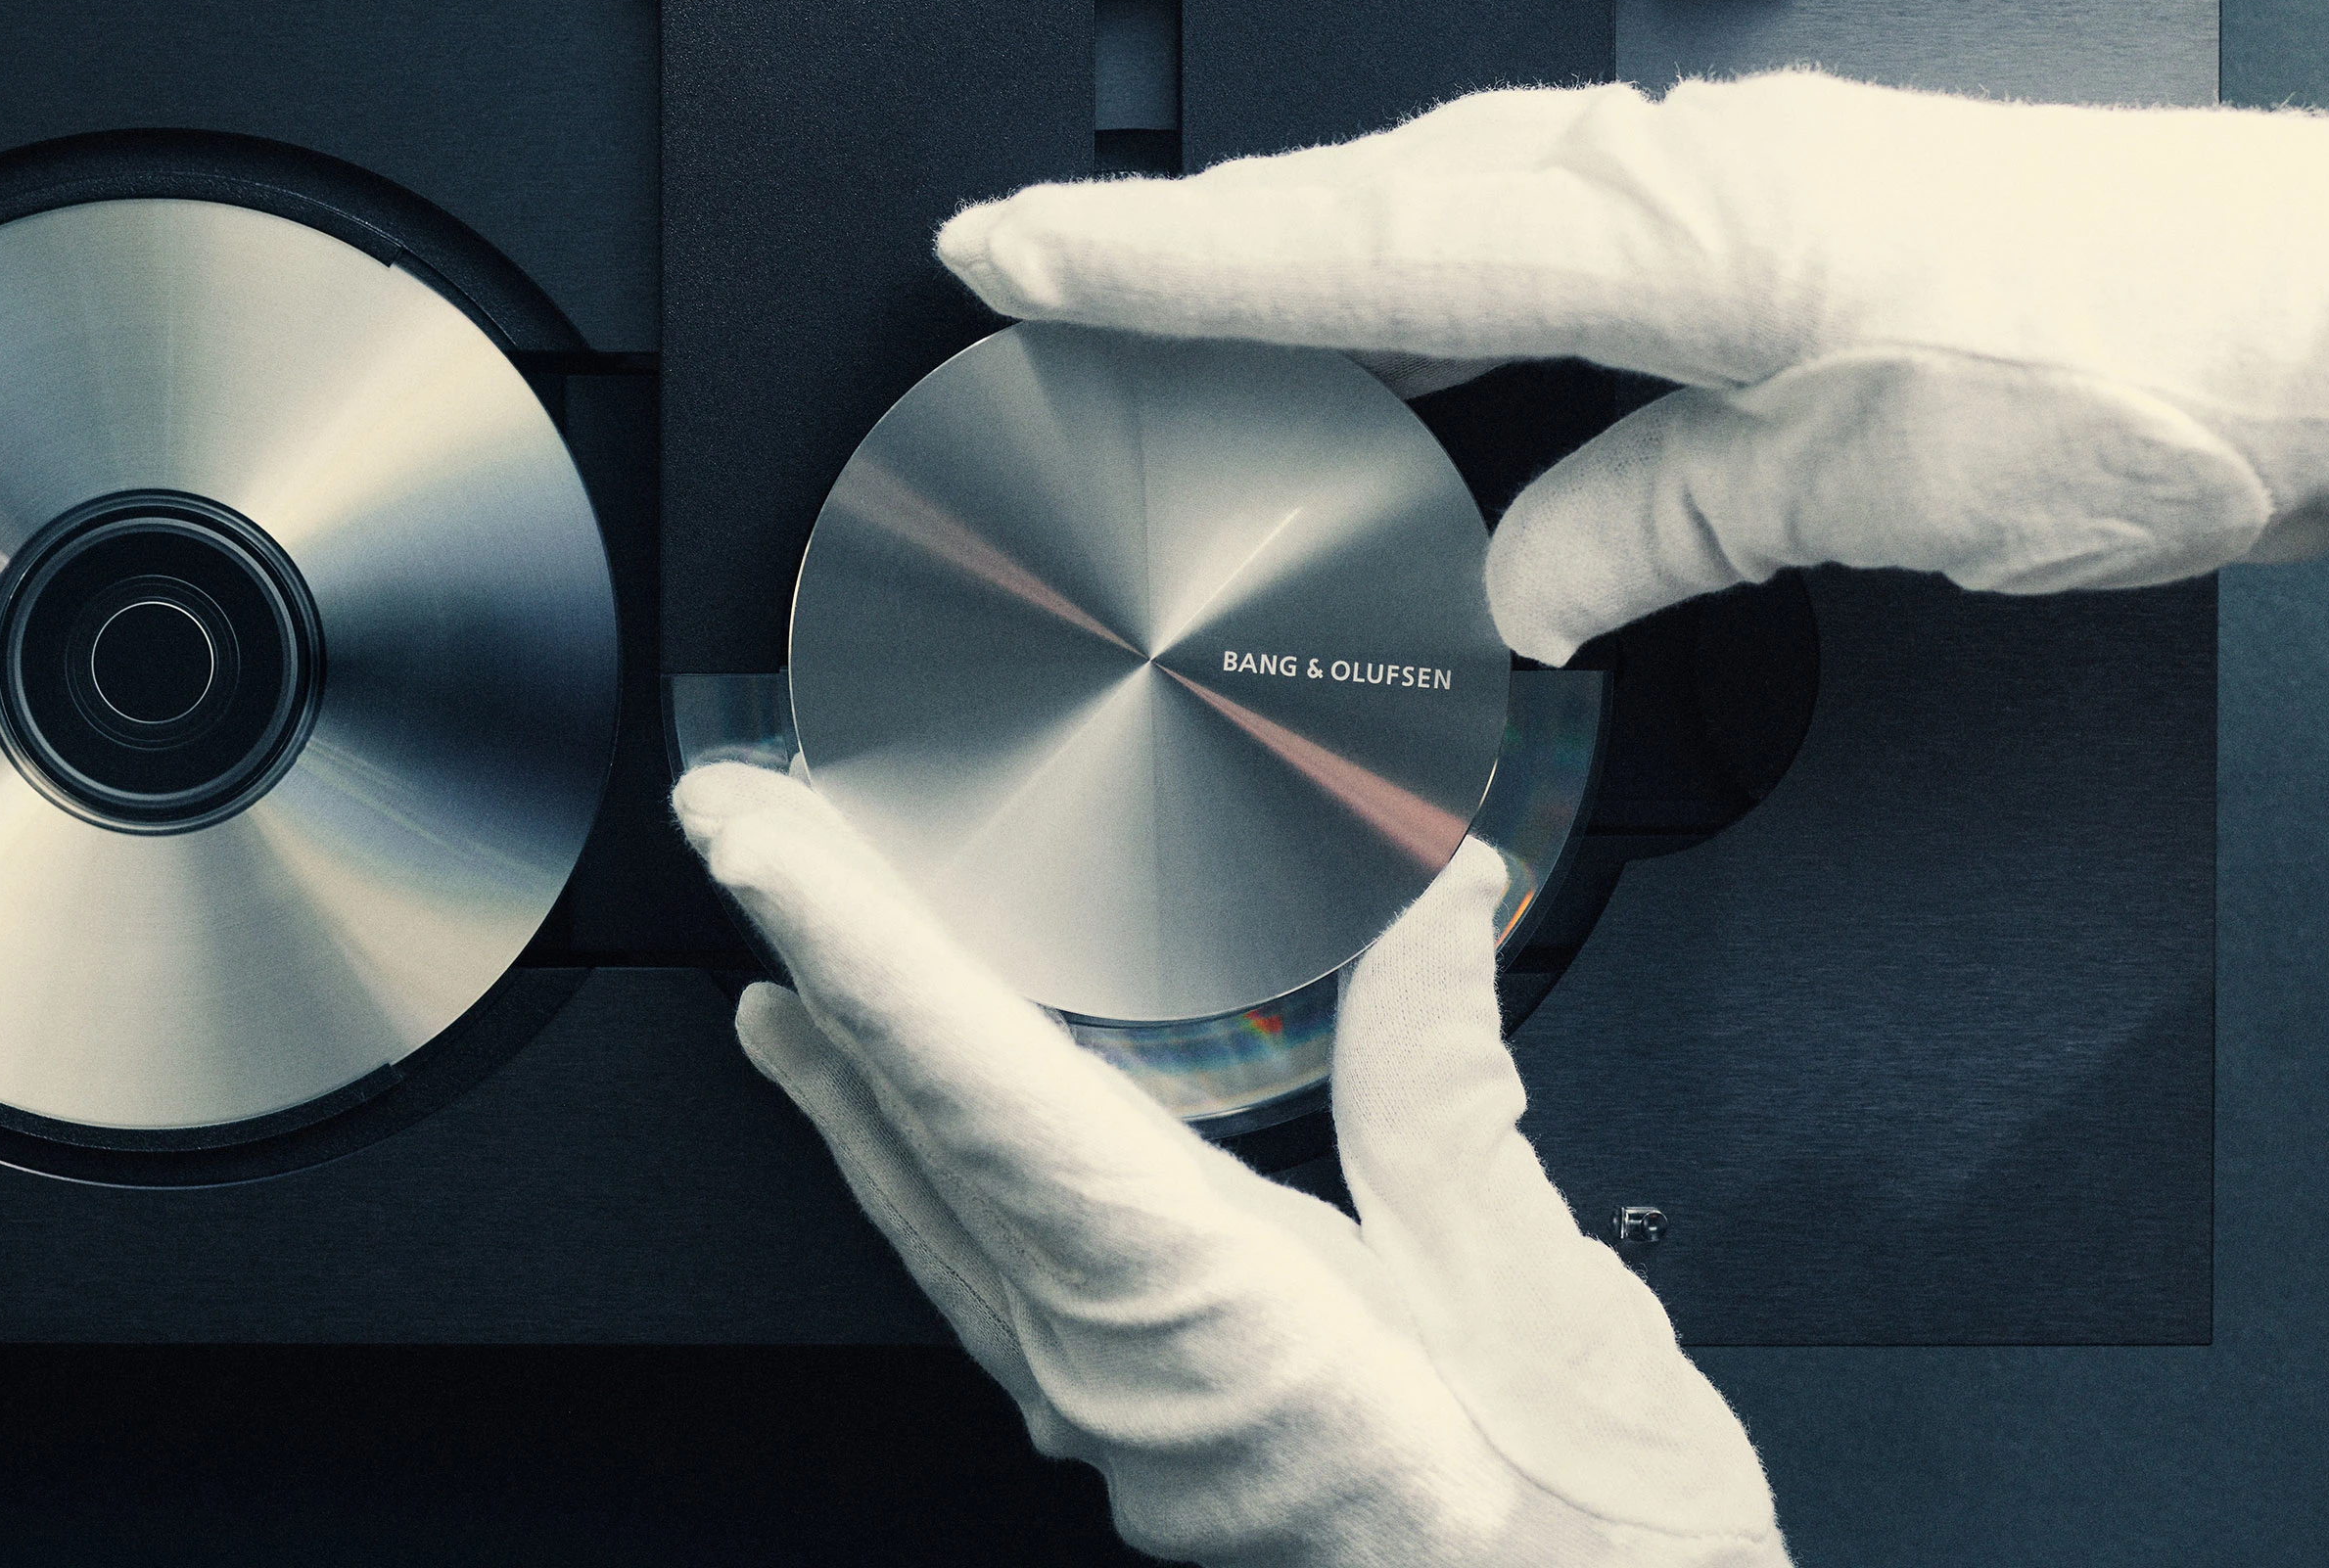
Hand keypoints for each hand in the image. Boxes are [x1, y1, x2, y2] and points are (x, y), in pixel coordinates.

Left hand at [676, 760, 1786, 1567]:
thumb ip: (1452, 1092)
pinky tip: (920, 1139)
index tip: (759, 843)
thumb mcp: (1550, 1305)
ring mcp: (1117, 1430)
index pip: (978, 1096)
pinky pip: (993, 1283)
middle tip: (742, 833)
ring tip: (789, 971)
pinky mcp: (1147, 1448)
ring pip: (939, 1219)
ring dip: (856, 1079)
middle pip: (924, 1141)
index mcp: (1211, 1330)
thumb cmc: (1587, 1554)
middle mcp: (1120, 1387)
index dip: (858, 950)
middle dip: (825, 970)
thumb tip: (1429, 904)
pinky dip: (934, 1173)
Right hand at [936, 71, 2328, 661]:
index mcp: (1676, 221)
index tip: (1014, 255)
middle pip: (1370, 205)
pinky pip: (1534, 251)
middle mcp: (1677, 177)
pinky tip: (1397, 354)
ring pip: (1444, 217)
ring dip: (1296, 270)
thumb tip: (1497, 593)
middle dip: (1184, 248)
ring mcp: (1713, 191)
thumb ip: (1645, 526)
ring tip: (1156, 322)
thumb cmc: (2142, 371)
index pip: (1363, 239)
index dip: (1168, 261)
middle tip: (1024, 275)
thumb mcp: (1864, 484)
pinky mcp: (1757, 234)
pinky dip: (1430, 296)